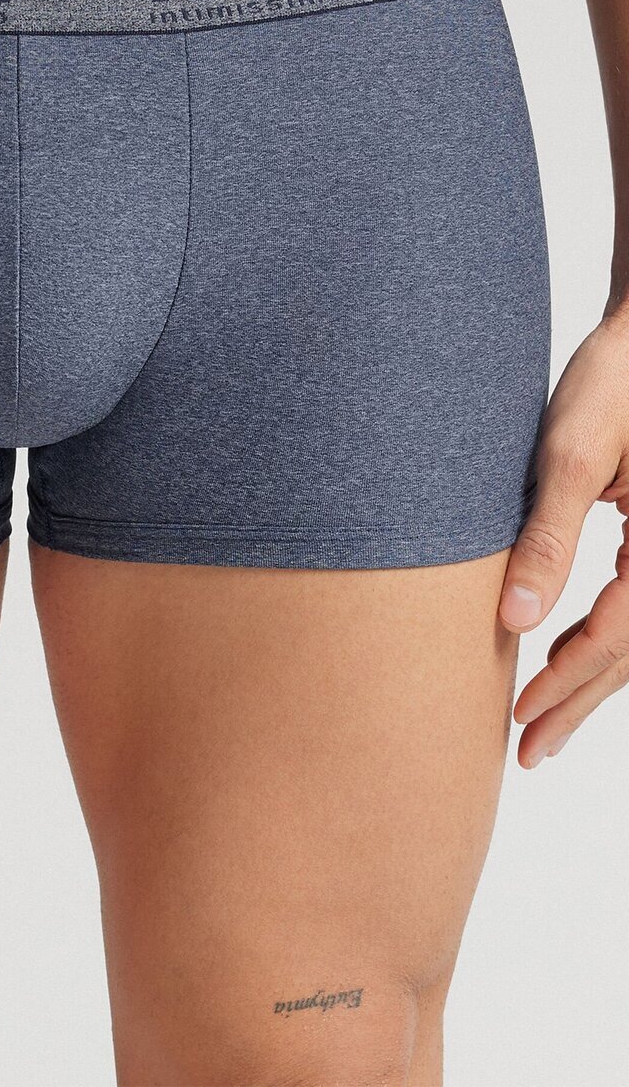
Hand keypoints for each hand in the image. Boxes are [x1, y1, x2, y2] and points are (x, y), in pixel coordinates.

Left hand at [501, 313, 628, 767]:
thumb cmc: (610, 381)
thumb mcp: (568, 455)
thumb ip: (546, 537)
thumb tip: (515, 618)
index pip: (618, 633)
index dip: (569, 680)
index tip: (520, 715)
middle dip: (578, 701)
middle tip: (527, 751)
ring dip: (590, 681)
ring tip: (540, 727)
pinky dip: (599, 638)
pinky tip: (565, 658)